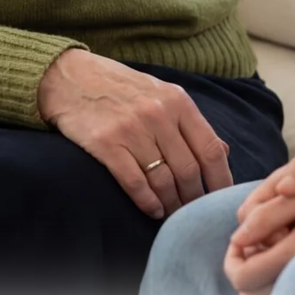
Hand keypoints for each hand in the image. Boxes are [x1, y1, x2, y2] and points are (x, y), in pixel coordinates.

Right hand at [37, 49, 232, 219]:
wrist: (71, 77)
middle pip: (189, 171)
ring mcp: (132, 129)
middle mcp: (158, 114)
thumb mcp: (161, 93)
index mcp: (177, 101)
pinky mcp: (106, 144)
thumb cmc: (121, 88)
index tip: (219, 201)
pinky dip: (148, 203)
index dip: (221, 181)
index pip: (211, 149)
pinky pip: (135, 183)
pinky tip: (153, 210)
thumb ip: (190, 122)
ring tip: (173, 216)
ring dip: (172, 206)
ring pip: (164, 181)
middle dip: (195, 199)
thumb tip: (224, 152)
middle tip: (193, 215)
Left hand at [224, 175, 294, 294]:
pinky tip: (287, 251)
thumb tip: (236, 238)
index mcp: (293, 256)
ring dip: (257, 275)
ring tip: (270, 244)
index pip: (241, 278)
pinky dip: (274, 279)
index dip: (232, 258)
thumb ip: (267, 215)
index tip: (240, 237)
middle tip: (251, 241)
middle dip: (241, 268)